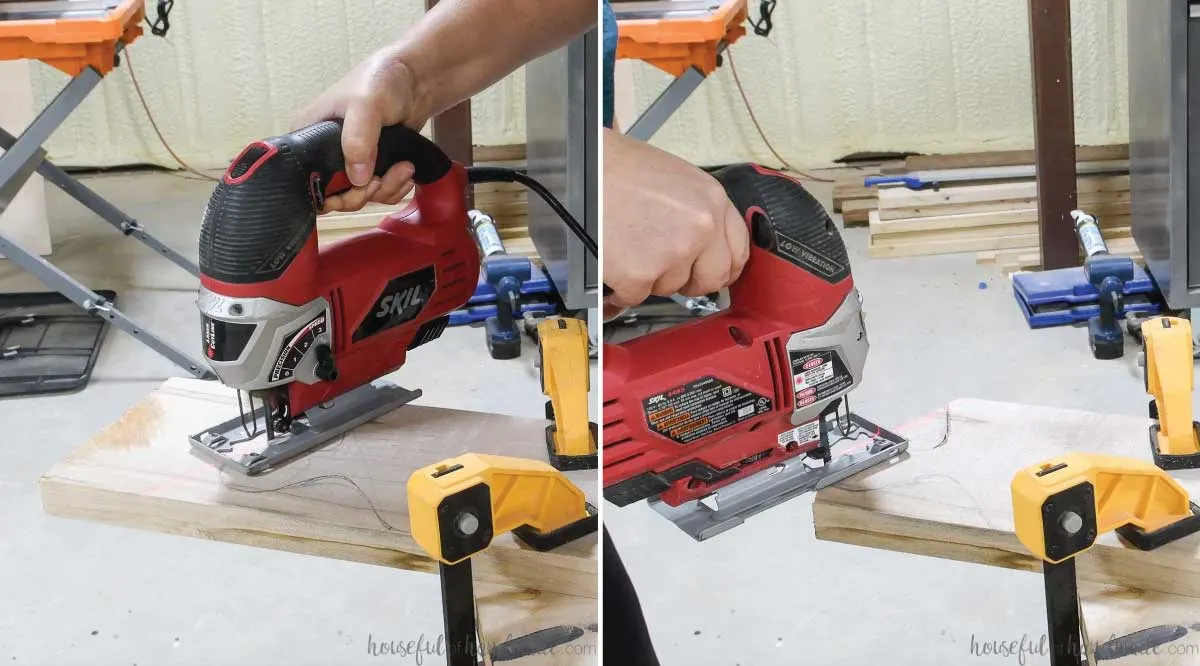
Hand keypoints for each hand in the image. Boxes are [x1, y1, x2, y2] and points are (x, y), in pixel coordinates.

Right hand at [294, 47, 426, 212]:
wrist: (414, 80)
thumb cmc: (380, 82)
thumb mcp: (366, 106)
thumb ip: (358, 140)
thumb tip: (357, 179)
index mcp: (307, 136)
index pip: (304, 180)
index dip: (328, 193)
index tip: (356, 186)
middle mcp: (322, 153)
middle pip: (334, 196)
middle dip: (362, 194)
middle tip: (380, 178)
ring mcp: (348, 162)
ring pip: (361, 196)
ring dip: (385, 189)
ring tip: (404, 168)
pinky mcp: (370, 167)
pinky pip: (378, 193)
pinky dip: (394, 188)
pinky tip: (406, 172)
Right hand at [602, 130, 749, 314]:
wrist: (580, 167)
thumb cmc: (618, 167)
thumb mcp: (676, 180)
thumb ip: (697, 213)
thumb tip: (703, 247)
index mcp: (712, 200)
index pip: (738, 251)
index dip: (723, 268)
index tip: (711, 273)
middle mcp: (701, 227)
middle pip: (712, 278)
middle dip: (690, 281)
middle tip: (667, 272)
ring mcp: (673, 252)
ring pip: (670, 287)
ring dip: (650, 278)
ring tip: (628, 247)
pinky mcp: (640, 273)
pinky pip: (636, 296)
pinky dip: (621, 288)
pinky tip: (612, 262)